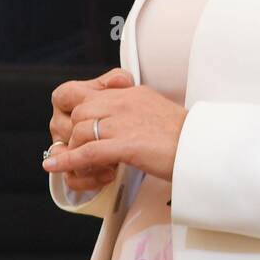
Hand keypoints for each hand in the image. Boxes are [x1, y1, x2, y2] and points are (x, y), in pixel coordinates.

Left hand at [43, 80, 189, 183]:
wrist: (203, 147)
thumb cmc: (185, 136)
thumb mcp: (155, 111)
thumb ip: (133, 111)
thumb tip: (118, 123)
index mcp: (130, 93)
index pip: (90, 95)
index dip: (79, 113)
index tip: (78, 129)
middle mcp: (123, 102)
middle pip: (80, 112)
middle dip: (76, 134)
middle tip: (83, 152)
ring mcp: (123, 122)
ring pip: (80, 131)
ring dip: (76, 151)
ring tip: (84, 166)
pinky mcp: (126, 145)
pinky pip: (87, 152)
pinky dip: (68, 160)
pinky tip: (56, 166)